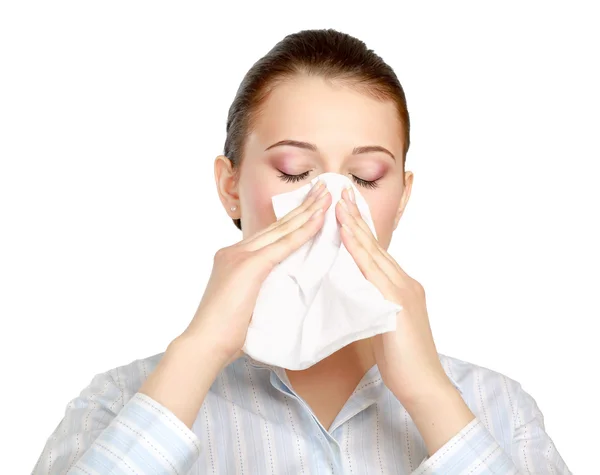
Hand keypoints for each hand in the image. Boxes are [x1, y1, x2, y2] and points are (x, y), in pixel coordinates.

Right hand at [181, 180, 331, 366]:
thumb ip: (258, 289)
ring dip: (308, 210)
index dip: (292, 219)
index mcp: (234, 258)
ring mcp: (240, 255)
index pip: (269, 235)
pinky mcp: (249, 266)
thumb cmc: (224, 334)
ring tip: (327, 194)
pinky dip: (304, 231)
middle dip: (303, 205)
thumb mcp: (244, 304)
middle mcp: (235, 251)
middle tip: (323, 188)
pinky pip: (284, 244)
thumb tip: (278, 290)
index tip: (310, 206)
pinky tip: (320, 219)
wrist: (205, 344)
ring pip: (282, 228)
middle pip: (277, 225)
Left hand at [334, 186, 452, 406]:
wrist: (424, 385)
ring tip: (339, 205)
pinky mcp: (399, 302)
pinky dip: (360, 251)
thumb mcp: (382, 325)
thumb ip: (370, 305)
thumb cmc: (402, 361)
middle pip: (375, 245)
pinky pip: (374, 271)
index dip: (359, 229)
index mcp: (400, 287)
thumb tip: (349, 294)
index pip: (375, 253)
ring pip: (375, 252)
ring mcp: (404, 290)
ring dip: (355, 227)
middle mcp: (405, 282)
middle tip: (340, 193)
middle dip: (356, 218)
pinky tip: (347, 236)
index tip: (343, 209)